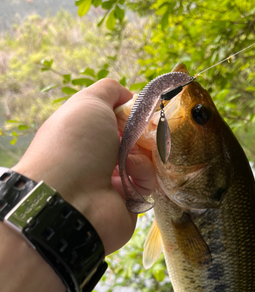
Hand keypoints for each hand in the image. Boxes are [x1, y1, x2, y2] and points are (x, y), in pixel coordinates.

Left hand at [14, 78, 155, 254]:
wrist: (70, 199)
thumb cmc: (74, 145)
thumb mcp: (88, 103)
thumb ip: (108, 90)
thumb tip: (127, 94)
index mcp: (81, 134)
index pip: (112, 120)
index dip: (127, 112)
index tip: (139, 108)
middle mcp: (94, 158)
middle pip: (131, 139)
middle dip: (140, 133)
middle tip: (145, 129)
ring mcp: (111, 181)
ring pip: (143, 159)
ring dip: (141, 152)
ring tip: (129, 155)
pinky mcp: (128, 201)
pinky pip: (146, 181)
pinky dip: (141, 172)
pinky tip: (130, 172)